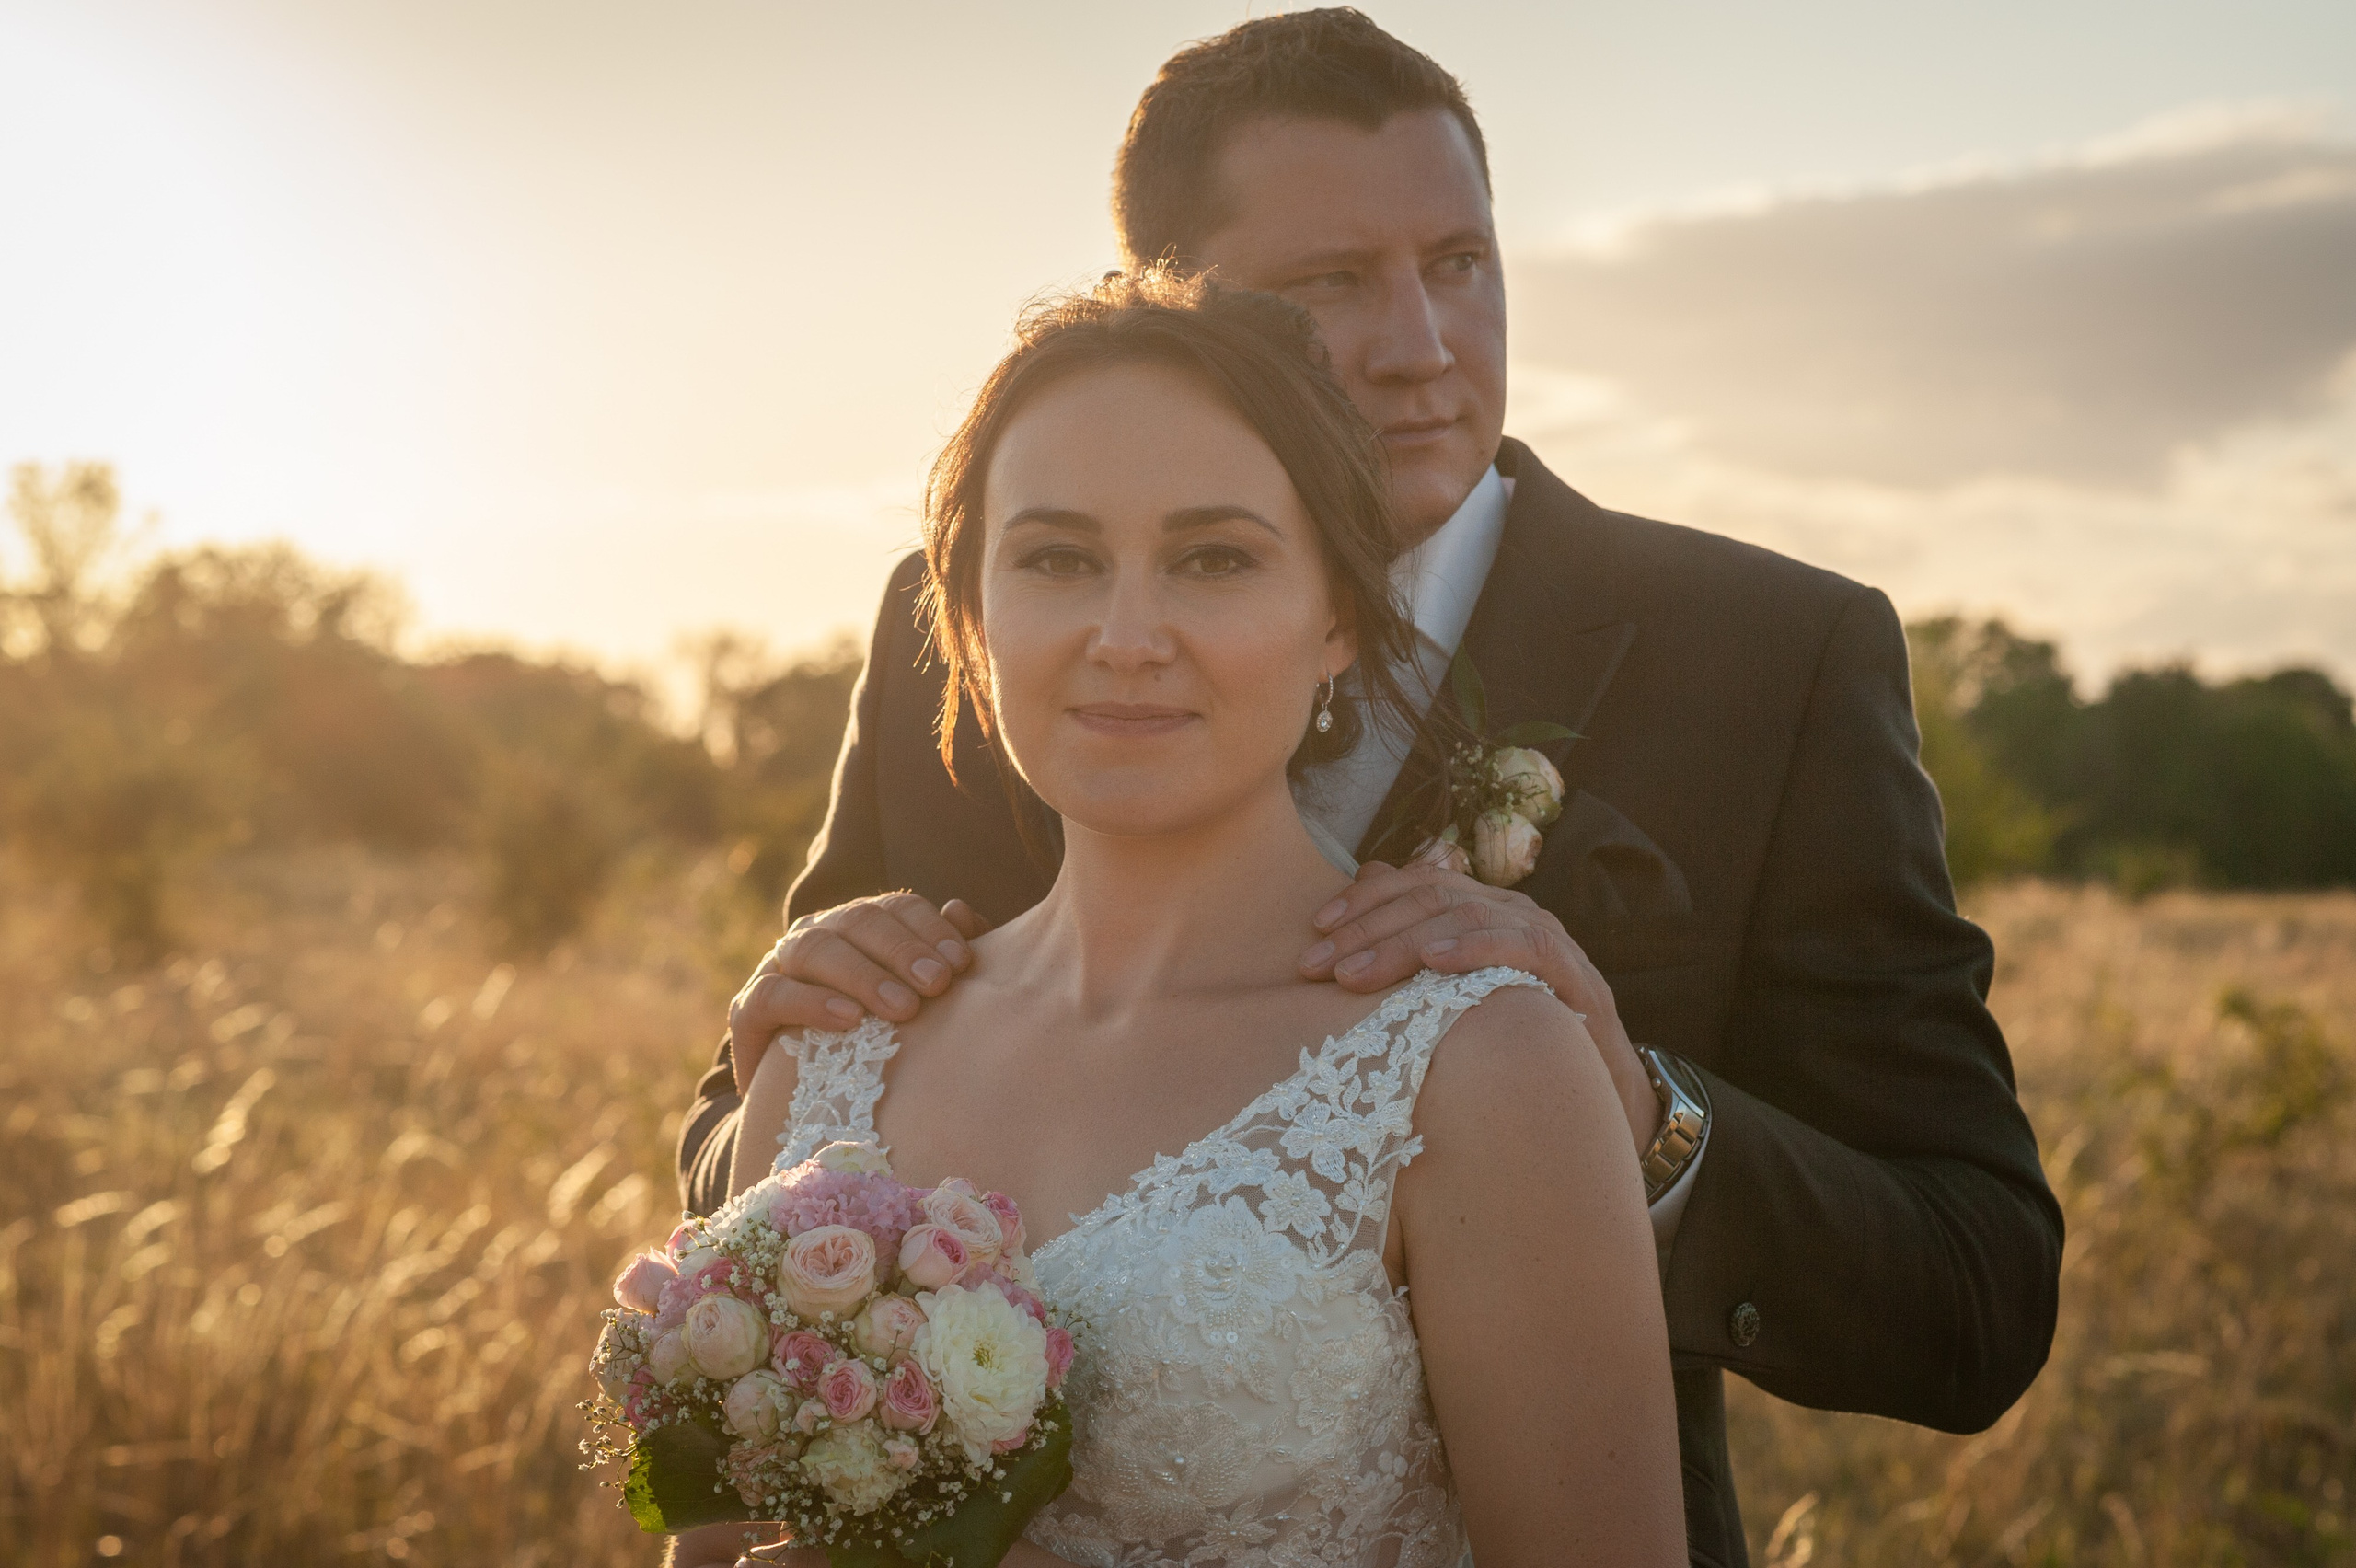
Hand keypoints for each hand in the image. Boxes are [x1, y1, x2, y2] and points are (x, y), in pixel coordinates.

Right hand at [726, 892, 991, 1092]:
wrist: (816, 1114)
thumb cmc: (880, 1050)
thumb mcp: (920, 1006)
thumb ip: (943, 960)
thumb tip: (961, 911)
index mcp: (859, 928)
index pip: (894, 908)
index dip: (928, 928)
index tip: (961, 962)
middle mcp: (816, 937)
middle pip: (856, 921)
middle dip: (901, 949)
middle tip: (937, 984)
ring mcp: (777, 970)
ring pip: (812, 948)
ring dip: (861, 974)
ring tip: (901, 1007)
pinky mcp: (747, 1013)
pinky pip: (772, 994)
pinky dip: (810, 1002)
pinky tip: (848, 1020)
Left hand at [1299, 860, 1661, 1153]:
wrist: (1595, 1089)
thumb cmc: (1512, 1037)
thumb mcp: (1453, 993)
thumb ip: (1413, 945)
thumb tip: (1364, 882)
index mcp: (1481, 908)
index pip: (1416, 882)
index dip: (1362, 899)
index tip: (1314, 929)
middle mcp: (1511, 911)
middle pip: (1431, 895)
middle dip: (1366, 927)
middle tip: (1315, 963)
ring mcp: (1544, 936)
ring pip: (1466, 914)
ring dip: (1402, 942)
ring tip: (1352, 974)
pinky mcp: (1572, 973)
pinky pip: (1521, 943)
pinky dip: (1474, 945)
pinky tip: (1433, 961)